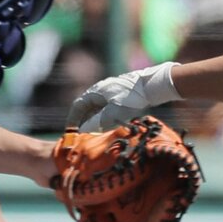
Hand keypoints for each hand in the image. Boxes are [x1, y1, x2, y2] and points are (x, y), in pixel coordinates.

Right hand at [66, 62, 180, 131]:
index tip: (71, 131)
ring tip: (94, 134)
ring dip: (93, 121)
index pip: (78, 106)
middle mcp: (100, 90)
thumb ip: (97, 122)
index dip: (73, 120)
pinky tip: (107, 127)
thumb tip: (84, 131)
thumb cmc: (131, 99)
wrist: (151, 85)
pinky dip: (103, 118)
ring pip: (97, 108)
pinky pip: (106, 107)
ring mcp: (110, 91)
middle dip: (83, 122)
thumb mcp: (112, 113)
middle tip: (82, 136)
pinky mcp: (120, 94)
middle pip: (86, 108)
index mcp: (95, 92)